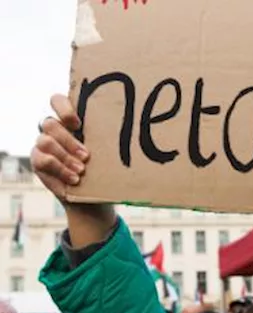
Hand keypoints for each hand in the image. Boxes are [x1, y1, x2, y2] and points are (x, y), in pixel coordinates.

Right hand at [32, 93, 113, 246]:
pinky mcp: (38, 161)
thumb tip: (140, 132)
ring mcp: (42, 145)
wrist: (92, 198)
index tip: (78, 124)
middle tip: (87, 156)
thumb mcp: (108, 153)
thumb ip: (111, 140)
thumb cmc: (104, 170)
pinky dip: (60, 171)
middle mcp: (53, 130)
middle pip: (50, 124)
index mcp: (69, 121)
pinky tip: (74, 179)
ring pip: (45, 142)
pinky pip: (42, 161)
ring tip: (82, 170)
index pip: (57, 101)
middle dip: (69, 141)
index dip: (64, 108)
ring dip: (65, 157)